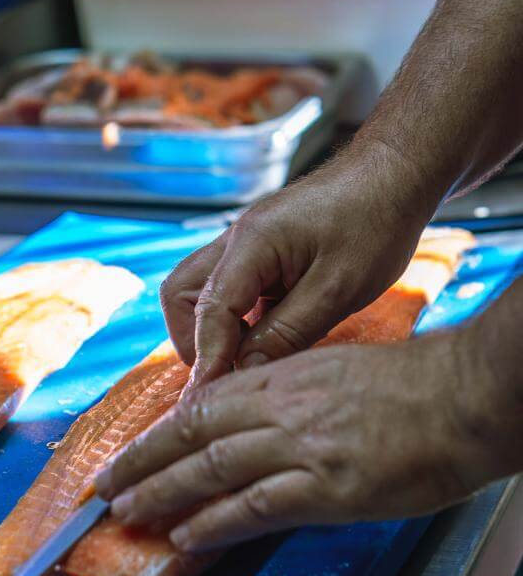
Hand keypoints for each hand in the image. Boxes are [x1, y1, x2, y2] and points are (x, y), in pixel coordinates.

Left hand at [96, 326, 498, 552]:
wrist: (465, 396)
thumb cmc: (415, 382)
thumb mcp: (341, 369)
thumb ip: (296, 391)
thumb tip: (262, 419)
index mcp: (287, 375)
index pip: (205, 404)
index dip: (162, 431)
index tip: (134, 449)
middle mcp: (283, 407)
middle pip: (193, 434)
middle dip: (142, 462)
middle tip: (105, 486)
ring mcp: (302, 447)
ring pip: (212, 469)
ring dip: (163, 493)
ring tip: (127, 512)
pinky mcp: (329, 487)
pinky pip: (256, 507)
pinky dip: (215, 523)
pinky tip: (187, 537)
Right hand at [160, 141, 435, 389]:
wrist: (395, 175)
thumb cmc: (375, 224)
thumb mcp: (338, 290)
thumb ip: (287, 333)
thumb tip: (244, 372)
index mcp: (252, 244)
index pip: (210, 311)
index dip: (209, 359)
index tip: (212, 399)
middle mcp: (236, 241)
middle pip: (181, 295)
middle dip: (194, 341)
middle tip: (223, 377)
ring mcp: (246, 244)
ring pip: (198, 291)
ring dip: (211, 330)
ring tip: (242, 362)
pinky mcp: (261, 252)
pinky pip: (229, 289)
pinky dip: (234, 319)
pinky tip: (263, 340)